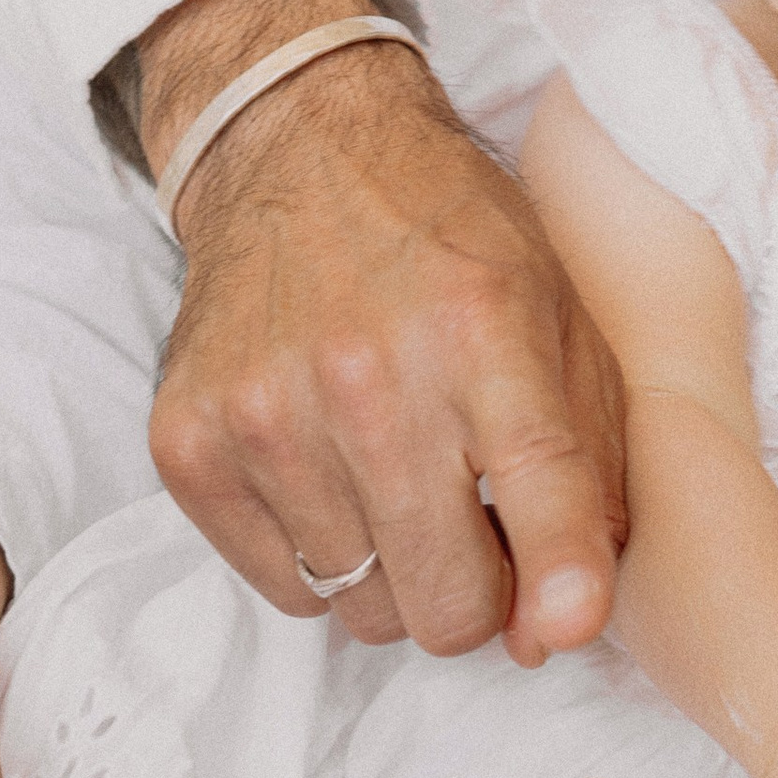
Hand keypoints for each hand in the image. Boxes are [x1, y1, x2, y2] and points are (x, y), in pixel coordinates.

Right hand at [141, 0, 625, 663]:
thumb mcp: (559, 311)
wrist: (297, 149)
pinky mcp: (188, 444)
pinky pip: (284, 590)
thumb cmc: (446, 237)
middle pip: (445, 597)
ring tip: (397, 477)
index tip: (567, 628)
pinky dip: (321, 559)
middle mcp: (369, 377)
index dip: (561, 573)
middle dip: (480, 592)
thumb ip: (589, 463)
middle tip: (477, 528)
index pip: (536, 477)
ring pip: (365, 608)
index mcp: (484, 327)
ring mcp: (265, 415)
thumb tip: (563, 624)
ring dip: (398, 571)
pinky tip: (333, 474)